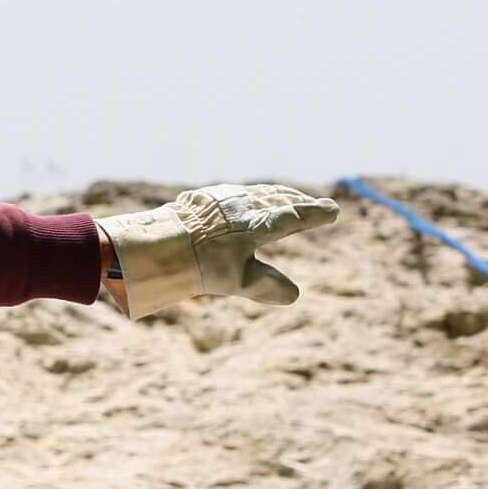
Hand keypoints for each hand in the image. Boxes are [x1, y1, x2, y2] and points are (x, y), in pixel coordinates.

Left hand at [98, 184, 338, 319]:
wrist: (154, 242)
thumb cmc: (199, 263)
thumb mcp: (238, 281)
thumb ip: (267, 286)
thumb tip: (294, 294)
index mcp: (258, 223)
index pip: (293, 217)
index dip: (314, 215)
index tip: (333, 211)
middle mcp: (243, 205)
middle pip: (277, 200)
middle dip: (297, 202)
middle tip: (314, 205)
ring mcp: (222, 198)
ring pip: (256, 194)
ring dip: (275, 196)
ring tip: (285, 199)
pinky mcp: (203, 198)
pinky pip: (236, 195)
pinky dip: (250, 197)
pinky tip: (244, 202)